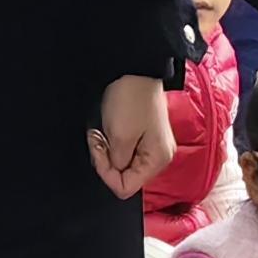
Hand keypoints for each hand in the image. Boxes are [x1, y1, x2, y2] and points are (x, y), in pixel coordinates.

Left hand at [92, 73, 171, 195]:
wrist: (135, 70)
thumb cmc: (131, 99)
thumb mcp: (120, 136)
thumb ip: (117, 163)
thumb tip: (116, 174)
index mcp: (157, 160)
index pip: (126, 188)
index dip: (106, 174)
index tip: (99, 152)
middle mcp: (158, 157)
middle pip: (125, 177)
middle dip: (106, 162)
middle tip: (99, 141)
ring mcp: (152, 146)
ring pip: (122, 164)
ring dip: (108, 152)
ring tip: (101, 134)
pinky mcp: (144, 137)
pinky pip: (124, 152)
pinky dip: (112, 144)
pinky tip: (107, 131)